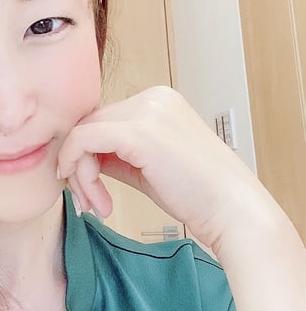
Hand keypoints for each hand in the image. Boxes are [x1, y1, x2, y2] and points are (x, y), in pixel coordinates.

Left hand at [57, 86, 279, 253]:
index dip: (86, 157)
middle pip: (90, 126)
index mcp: (159, 101)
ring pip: (83, 134)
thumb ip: (117, 155)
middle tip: (88, 204)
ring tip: (97, 207)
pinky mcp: (138, 132)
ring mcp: (146, 110)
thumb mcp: (149, 167)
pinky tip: (91, 197)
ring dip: (80, 175)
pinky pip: (84, 140)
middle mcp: (152, 98)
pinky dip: (76, 168)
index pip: (103, 121)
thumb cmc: (198, 197)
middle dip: (80, 168)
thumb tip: (82, 157)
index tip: (89, 193)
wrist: (234, 212)